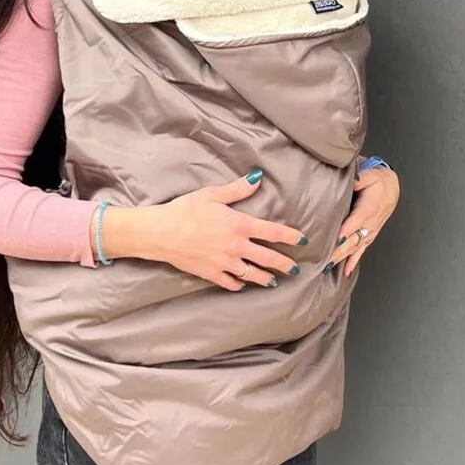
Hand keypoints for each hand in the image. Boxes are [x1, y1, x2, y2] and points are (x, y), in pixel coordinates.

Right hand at [132, 172, 306, 290]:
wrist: (161, 233)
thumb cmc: (185, 210)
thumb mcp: (212, 194)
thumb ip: (238, 189)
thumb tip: (258, 178)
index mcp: (240, 225)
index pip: (273, 232)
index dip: (291, 236)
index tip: (303, 240)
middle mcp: (237, 246)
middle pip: (268, 258)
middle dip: (284, 264)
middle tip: (295, 269)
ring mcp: (225, 263)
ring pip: (252, 274)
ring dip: (265, 279)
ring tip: (274, 282)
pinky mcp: (211, 274)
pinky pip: (230, 282)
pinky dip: (239, 285)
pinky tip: (243, 285)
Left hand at [328, 165, 400, 277]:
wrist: (392, 188)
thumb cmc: (378, 182)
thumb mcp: (369, 176)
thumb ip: (357, 179)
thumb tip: (349, 181)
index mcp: (368, 208)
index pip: (355, 222)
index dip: (345, 231)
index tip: (335, 240)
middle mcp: (370, 223)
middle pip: (353, 239)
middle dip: (340, 250)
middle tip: (326, 259)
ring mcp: (370, 231)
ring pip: (356, 247)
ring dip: (343, 258)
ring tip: (330, 267)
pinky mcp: (370, 235)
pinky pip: (361, 250)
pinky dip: (353, 261)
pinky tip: (346, 271)